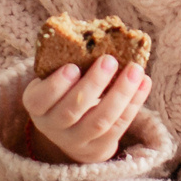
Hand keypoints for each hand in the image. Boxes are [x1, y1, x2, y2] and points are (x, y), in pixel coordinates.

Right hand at [21, 56, 151, 164]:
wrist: (71, 131)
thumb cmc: (65, 91)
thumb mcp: (55, 78)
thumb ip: (66, 60)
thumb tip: (97, 33)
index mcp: (37, 106)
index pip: (40, 100)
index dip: (56, 85)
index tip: (73, 67)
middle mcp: (53, 127)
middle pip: (72, 110)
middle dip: (93, 84)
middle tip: (110, 60)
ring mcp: (77, 141)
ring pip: (100, 120)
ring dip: (120, 93)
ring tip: (135, 69)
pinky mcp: (100, 148)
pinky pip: (120, 125)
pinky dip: (134, 103)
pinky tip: (144, 82)